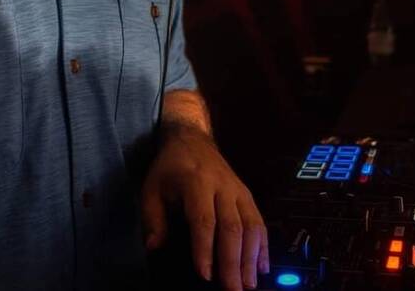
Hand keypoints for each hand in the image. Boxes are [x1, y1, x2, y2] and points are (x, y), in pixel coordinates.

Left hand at [141, 125, 268, 289]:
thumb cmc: (170, 168)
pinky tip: (262, 267)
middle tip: (233, 289)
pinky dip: (263, 245)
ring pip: (250, 225)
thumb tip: (154, 246)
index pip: (203, 219)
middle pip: (231, 226)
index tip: (205, 274)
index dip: (205, 248)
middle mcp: (222, 186)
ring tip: (249, 284)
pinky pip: (259, 221)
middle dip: (233, 261)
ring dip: (251, 258)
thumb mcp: (151, 187)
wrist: (191, 138)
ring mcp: (238, 190)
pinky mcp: (247, 195)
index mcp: (196, 182)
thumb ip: (153, 218)